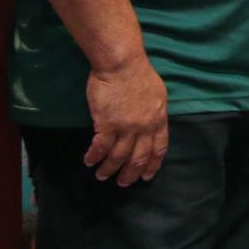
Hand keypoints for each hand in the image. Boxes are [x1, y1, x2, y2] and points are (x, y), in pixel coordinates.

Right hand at [83, 53, 167, 185]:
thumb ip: (155, 113)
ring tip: (102, 176)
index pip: (159, 148)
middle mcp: (144, 128)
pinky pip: (101, 147)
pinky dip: (95, 157)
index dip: (152, 164)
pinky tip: (89, 161)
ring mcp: (126, 128)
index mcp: (158, 119)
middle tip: (123, 183)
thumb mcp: (157, 95)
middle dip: (131, 173)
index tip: (147, 176)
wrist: (122, 65)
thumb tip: (154, 124)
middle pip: (139, 157)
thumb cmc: (139, 74)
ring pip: (119, 156)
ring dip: (110, 169)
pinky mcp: (107, 125)